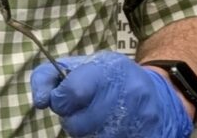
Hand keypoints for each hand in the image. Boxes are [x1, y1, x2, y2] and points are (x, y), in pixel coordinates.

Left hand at [30, 51, 193, 137]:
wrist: (158, 93)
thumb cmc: (109, 78)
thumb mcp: (80, 65)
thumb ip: (49, 76)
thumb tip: (38, 100)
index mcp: (107, 71)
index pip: (72, 92)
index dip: (60, 100)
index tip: (62, 99)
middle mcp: (128, 93)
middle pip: (78, 125)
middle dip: (72, 120)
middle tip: (81, 111)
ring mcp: (141, 117)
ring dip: (88, 133)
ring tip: (97, 119)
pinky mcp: (149, 135)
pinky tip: (111, 128)